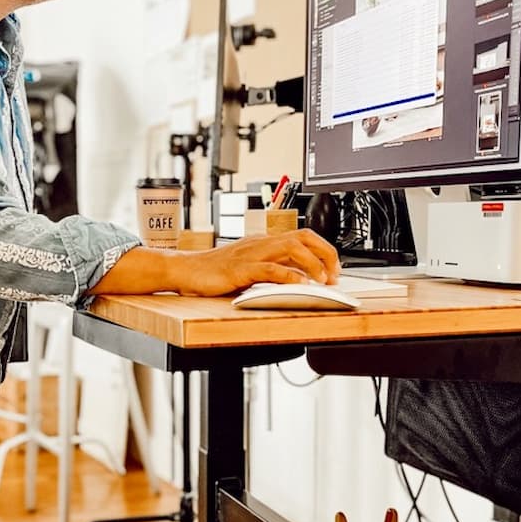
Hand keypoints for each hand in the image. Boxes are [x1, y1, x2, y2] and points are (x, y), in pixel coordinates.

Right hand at [174, 230, 339, 296]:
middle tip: (334, 276)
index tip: (334, 269)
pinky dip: (289, 277)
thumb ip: (273, 269)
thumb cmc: (214, 272)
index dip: (324, 250)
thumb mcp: (250, 268)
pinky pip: (270, 269)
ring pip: (292, 248)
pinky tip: (299, 286)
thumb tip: (299, 278)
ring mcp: (252, 254)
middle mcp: (261, 243)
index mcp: (265, 241)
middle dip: (326, 255)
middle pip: (304, 237)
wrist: (186, 270)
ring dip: (313, 265)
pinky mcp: (241, 269)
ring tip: (322, 281)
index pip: (304, 236)